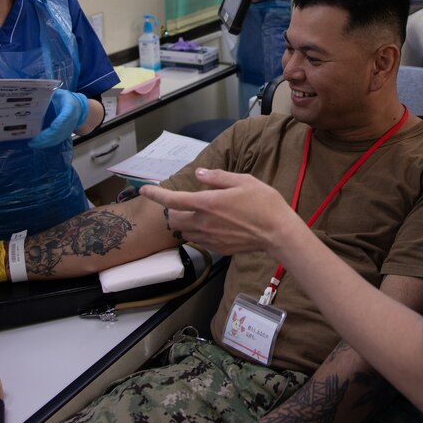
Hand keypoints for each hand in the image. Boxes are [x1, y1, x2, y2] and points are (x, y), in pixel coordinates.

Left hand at [29, 90, 88, 147]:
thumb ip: (48, 94)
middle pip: (60, 131)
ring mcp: (70, 128)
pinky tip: (39, 144)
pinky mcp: (67, 133)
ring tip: (33, 143)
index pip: (64, 118)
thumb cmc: (65, 99)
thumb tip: (34, 93)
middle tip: (33, 141)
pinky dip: (49, 143)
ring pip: (59, 138)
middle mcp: (72, 119)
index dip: (56, 125)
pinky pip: (58, 140)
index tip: (45, 130)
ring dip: (46, 142)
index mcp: (70, 107)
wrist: (79, 107)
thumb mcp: (58, 93)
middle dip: (46, 138)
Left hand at [140, 169, 303, 255]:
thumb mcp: (243, 181)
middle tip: (184, 203)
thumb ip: (218, 177)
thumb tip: (199, 174)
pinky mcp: (218, 248)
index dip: (155, 195)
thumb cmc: (264, 203)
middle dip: (173, 211)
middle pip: (175, 219)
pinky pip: (200, 240)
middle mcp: (204, 223)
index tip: (144, 190)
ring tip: (200, 214)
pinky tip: (214, 226)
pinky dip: (199, 232)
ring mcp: (210, 238)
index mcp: (207, 203)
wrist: (278, 233)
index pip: (173, 200)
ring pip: (185, 232)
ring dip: (186, 223)